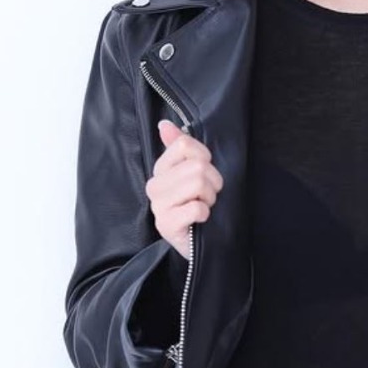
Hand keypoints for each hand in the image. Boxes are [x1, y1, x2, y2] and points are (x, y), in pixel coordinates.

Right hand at [144, 120, 224, 260]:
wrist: (200, 243)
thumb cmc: (198, 204)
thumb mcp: (193, 173)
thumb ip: (179, 146)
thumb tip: (164, 124)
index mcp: (161, 169)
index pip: (184, 144)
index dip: (204, 157)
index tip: (205, 172)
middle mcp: (155, 186)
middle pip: (197, 166)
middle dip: (213, 182)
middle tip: (208, 196)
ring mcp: (158, 206)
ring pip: (198, 184)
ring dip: (210, 198)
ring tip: (204, 207)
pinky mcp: (166, 225)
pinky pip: (196, 208)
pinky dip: (206, 214)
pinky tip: (200, 221)